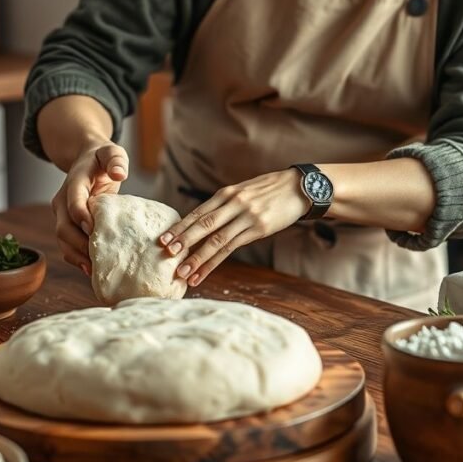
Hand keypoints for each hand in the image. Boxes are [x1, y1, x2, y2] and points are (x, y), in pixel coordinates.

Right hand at [51, 142, 127, 274]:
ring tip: (95, 270)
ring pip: (62, 239)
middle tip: (98, 257)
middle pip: (63, 226)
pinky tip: (92, 270)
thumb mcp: (111, 151)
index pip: (73, 201)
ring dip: (77, 255)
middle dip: (78, 244)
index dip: (80, 216)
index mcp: (74, 181)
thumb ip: (115, 159)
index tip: (93, 230)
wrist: (86, 161)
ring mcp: (63, 214)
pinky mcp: (68, 225)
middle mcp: (63, 200)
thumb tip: (120, 174)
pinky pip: (67, 244)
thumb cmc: (102, 159)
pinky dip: (77, 258)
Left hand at [158, 170, 307, 286]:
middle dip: (182, 240)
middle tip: (165, 253)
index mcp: (227, 193)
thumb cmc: (269, 191)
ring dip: (196, 258)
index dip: (180, 226)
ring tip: (181, 272)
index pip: (198, 212)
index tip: (163, 238)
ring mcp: (246, 217)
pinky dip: (214, 263)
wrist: (299, 188)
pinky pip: (231, 249)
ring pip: (215, 240)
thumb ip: (225, 204)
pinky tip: (202, 273)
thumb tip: (204, 221)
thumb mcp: (244, 191)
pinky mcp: (258, 229)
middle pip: (203, 225)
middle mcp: (234, 204)